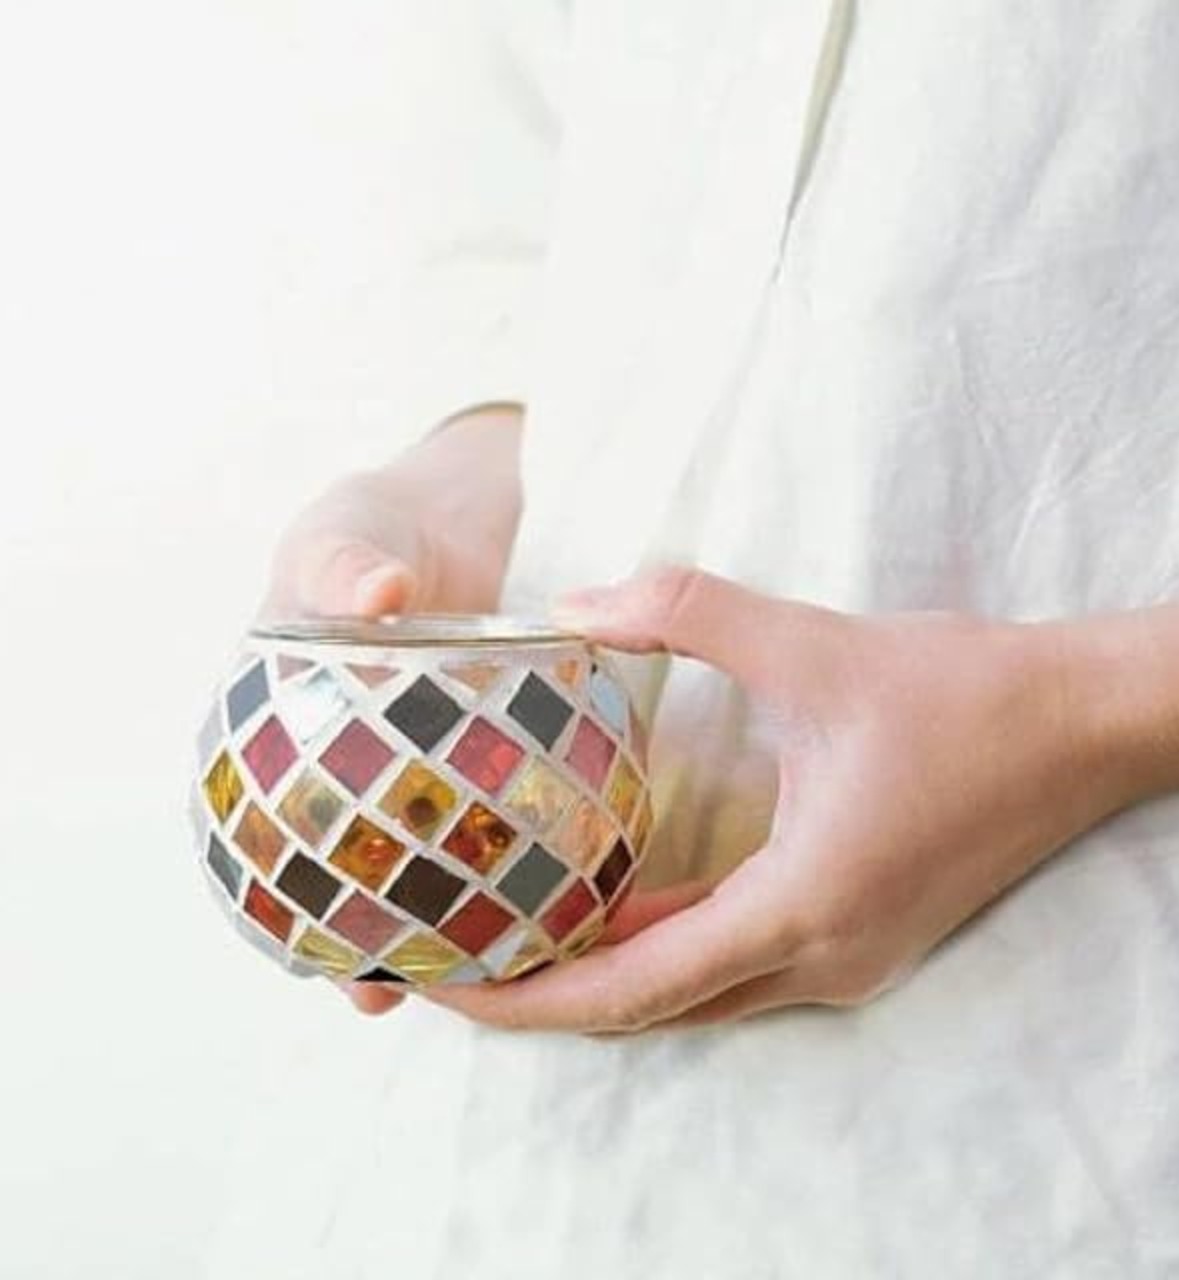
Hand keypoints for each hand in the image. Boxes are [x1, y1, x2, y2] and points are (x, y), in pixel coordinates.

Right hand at [260, 403, 523, 1014]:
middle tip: (390, 994)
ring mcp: (420, 768)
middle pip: (349, 865)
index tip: (313, 957)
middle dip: (366, 932)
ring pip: (425, 852)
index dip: (286, 901)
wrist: (442, 508)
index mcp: (291, 734)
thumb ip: (345, 563)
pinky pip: (488, 806)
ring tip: (483, 968)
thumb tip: (375, 596)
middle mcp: (353, 766)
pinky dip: (505, 843)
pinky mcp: (481, 752)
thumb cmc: (374, 525)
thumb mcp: (343, 532)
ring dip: (445, 907)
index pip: (274, 833)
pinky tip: (545, 882)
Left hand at [423, 567, 1143, 1031]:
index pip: (632, 989)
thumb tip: (578, 601)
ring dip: (609, 970)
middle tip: (456, 953)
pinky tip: (621, 903)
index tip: (445, 985)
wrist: (1086, 724)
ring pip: (697, 992)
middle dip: (548, 992)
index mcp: (802, 908)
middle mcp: (823, 959)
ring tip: (519, 931)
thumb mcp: (814, 643)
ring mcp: (848, 957)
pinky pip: (740, 962)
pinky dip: (670, 945)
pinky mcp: (862, 933)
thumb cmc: (964, 693)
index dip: (527, 998)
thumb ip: (687, 612)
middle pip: (652, 1008)